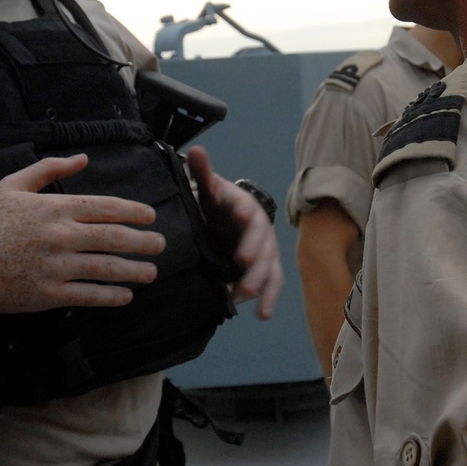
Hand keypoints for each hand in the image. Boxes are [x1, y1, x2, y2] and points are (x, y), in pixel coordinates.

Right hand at [0, 154, 166, 312]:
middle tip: (161, 245)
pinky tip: (125, 296)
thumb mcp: (14, 184)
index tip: (150, 217)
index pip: (106, 207)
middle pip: (113, 237)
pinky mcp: (48, 294)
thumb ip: (49, 168)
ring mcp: (56, 266)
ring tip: (151, 272)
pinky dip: (111, 296)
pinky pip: (88, 295)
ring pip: (106, 268)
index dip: (133, 212)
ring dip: (134, 270)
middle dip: (143, 241)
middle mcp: (61, 235)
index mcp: (55, 207)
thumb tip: (82, 158)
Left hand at [185, 146, 283, 318]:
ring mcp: (265, 250)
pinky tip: (262, 315)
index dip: (245, 215)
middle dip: (254, 254)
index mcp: (246, 207)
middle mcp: (260, 229)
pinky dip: (269, 298)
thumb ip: (202, 172)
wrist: (227, 218)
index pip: (248, 211)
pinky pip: (272, 283)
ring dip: (260, 281)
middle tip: (242, 264)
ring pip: (269, 266)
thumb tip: (195, 150)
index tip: (240, 216)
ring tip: (244, 294)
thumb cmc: (217, 203)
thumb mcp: (208, 188)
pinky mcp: (265, 268)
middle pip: (262, 242)